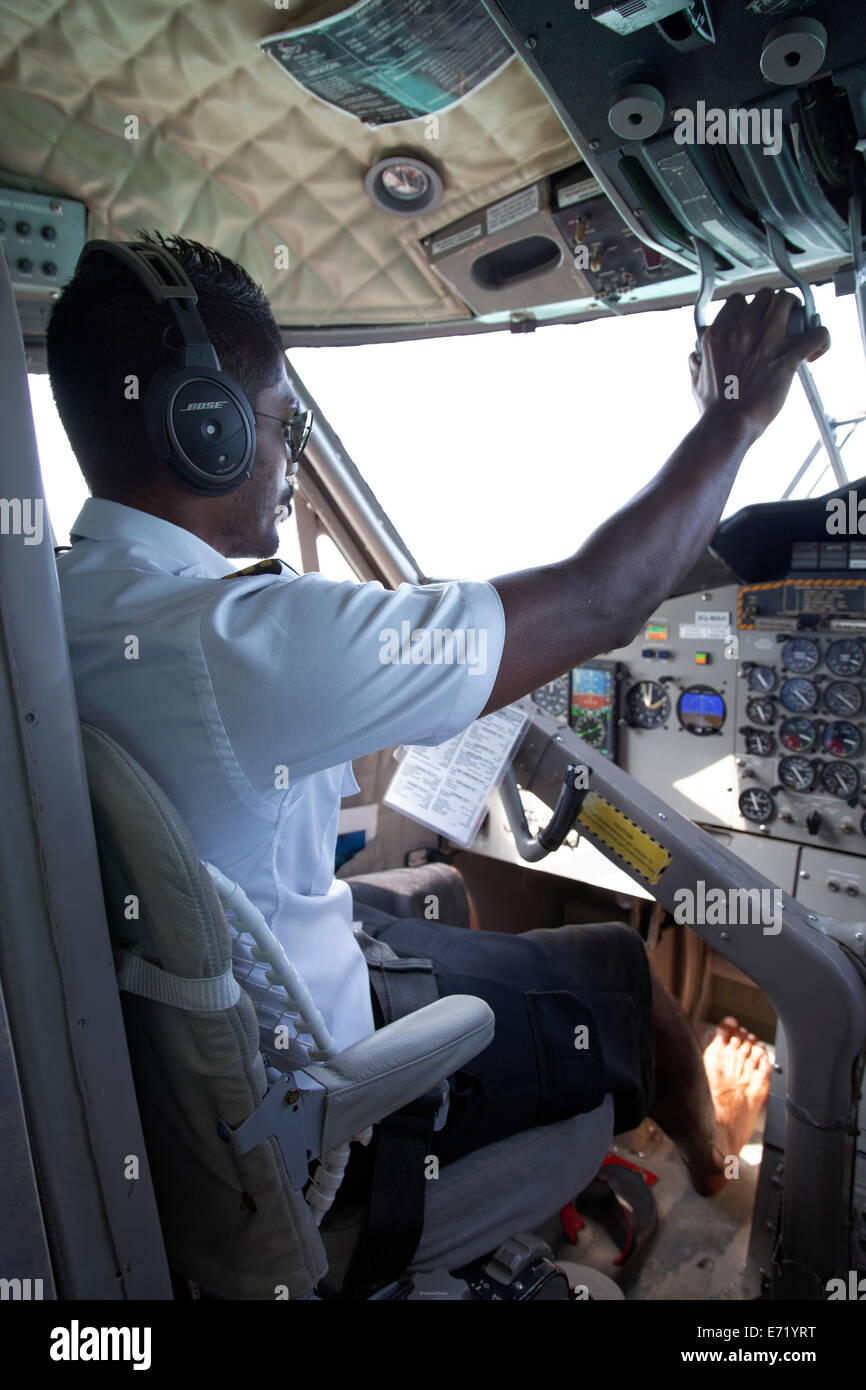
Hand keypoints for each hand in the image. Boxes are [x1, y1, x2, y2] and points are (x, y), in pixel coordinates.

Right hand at [689, 287, 829, 439]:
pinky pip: (816, 334)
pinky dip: (821, 339)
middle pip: (765, 295)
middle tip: (778, 322)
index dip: (748, 307)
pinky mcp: (787, 357)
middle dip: (773, 305)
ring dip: (796, 312)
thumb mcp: (696, 381)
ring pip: (789, 301)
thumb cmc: (713, 408)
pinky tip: (816, 350)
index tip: (753, 319)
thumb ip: (696, 363)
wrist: (727, 425)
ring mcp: (766, 341)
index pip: (737, 300)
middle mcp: (743, 330)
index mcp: (719, 333)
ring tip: (798, 327)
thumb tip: (695, 358)